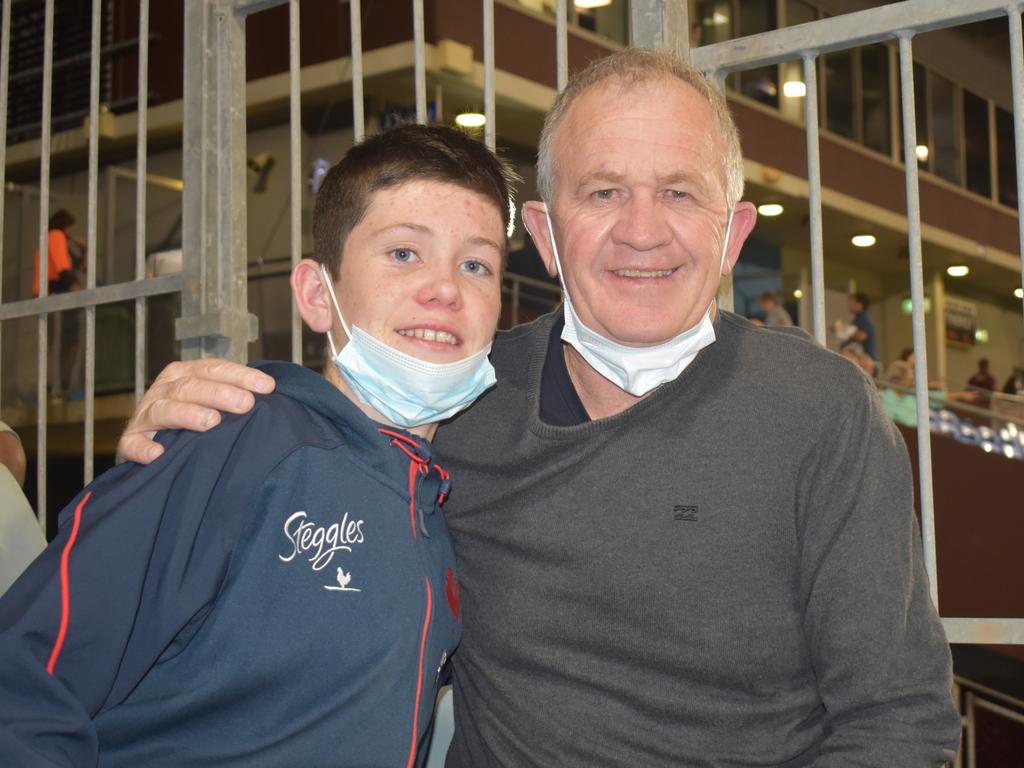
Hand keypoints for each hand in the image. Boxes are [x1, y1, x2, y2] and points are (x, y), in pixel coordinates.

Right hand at [117, 359, 274, 464]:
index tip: (267, 386)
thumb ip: (236, 394)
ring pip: (165, 409)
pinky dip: (144, 447)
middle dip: (220, 393)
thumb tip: (273, 395)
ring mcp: (146, 414)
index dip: (241, 376)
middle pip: (192, 386)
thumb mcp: (212, 399)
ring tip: (210, 422)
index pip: (214, 369)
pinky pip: (133, 444)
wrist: (150, 440)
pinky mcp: (131, 440)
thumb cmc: (191, 417)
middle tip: (245, 404)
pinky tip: (159, 453)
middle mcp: (165, 389)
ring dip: (187, 414)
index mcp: (185, 374)